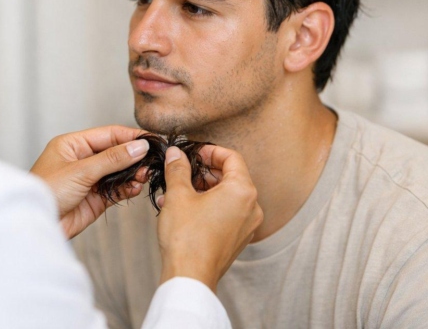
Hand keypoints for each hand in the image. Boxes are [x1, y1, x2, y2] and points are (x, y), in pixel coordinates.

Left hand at [30, 125, 149, 238]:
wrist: (36, 226)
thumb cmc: (46, 192)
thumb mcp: (80, 171)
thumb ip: (112, 159)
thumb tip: (139, 147)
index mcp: (73, 145)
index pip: (108, 134)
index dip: (130, 136)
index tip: (151, 140)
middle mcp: (82, 160)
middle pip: (116, 152)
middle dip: (134, 157)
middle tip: (151, 161)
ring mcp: (89, 180)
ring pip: (119, 172)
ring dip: (133, 173)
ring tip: (144, 176)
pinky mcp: (95, 199)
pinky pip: (117, 189)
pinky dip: (128, 188)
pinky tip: (135, 188)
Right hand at [156, 145, 262, 291]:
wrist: (189, 276)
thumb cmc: (186, 237)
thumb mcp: (178, 194)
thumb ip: (178, 168)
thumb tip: (176, 153)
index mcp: (242, 191)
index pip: (232, 158)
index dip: (210, 151)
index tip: (193, 152)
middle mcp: (252, 207)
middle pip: (231, 176)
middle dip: (204, 171)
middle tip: (182, 170)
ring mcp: (247, 225)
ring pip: (227, 195)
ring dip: (203, 189)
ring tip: (177, 191)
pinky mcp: (238, 238)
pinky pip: (226, 212)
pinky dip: (208, 205)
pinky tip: (183, 208)